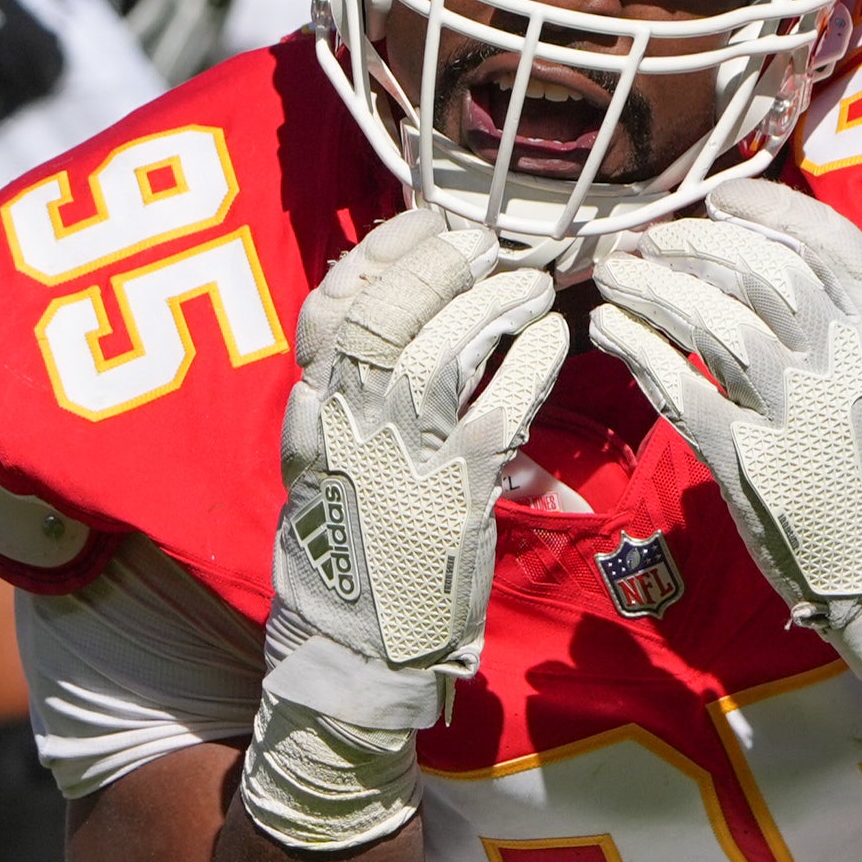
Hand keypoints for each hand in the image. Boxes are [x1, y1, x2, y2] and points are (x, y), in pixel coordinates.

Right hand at [250, 212, 566, 851]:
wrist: (353, 643)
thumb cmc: (358, 541)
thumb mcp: (335, 456)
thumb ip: (363, 390)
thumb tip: (425, 314)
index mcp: (308, 412)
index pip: (329, 308)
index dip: (382, 254)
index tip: (428, 218)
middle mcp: (338, 428)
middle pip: (381, 316)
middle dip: (439, 264)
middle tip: (489, 240)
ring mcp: (392, 462)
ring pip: (436, 354)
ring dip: (491, 306)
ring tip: (531, 285)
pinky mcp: (447, 498)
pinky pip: (496, 413)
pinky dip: (529, 367)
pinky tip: (553, 342)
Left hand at [591, 180, 861, 685]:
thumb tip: (806, 286)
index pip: (829, 248)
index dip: (770, 212)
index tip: (720, 200)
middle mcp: (841, 365)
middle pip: (758, 274)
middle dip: (693, 244)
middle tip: (649, 240)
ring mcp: (793, 413)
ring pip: (713, 322)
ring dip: (654, 289)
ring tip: (616, 276)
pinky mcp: (750, 463)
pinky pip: (682, 390)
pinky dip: (640, 351)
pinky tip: (612, 331)